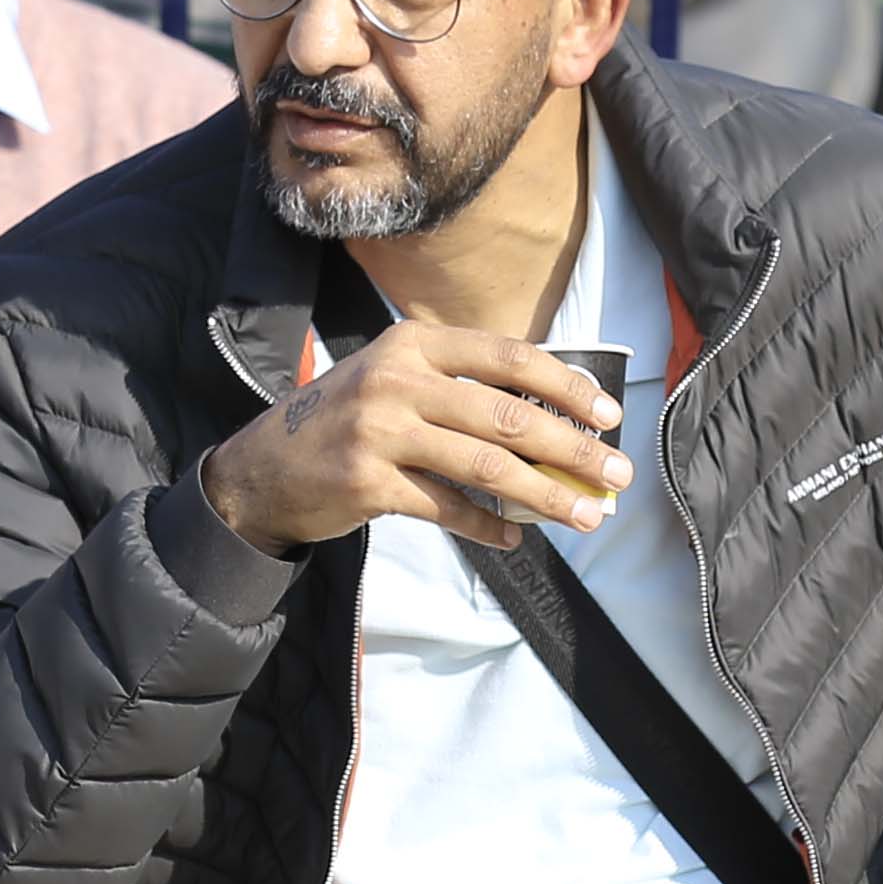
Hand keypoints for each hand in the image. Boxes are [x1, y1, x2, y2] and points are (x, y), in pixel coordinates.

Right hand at [195, 324, 630, 554]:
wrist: (265, 467)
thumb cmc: (350, 421)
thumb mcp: (398, 381)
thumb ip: (462, 390)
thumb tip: (553, 423)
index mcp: (416, 345)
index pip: (509, 357)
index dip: (566, 385)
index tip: (610, 413)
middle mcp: (398, 380)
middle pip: (508, 415)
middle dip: (573, 449)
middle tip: (617, 475)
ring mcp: (380, 431)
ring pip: (486, 466)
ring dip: (546, 495)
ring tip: (586, 516)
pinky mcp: (368, 483)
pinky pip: (447, 508)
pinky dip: (488, 526)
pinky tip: (515, 538)